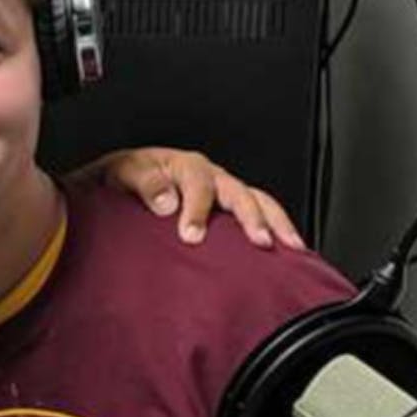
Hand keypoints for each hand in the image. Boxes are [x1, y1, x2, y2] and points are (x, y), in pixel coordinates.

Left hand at [78, 147, 304, 249]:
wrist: (127, 179)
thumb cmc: (128, 176)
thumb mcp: (125, 172)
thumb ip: (144, 183)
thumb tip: (167, 203)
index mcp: (185, 166)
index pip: (198, 185)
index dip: (197, 210)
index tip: (192, 235)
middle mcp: (211, 176)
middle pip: (239, 192)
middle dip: (252, 217)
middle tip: (259, 241)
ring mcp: (224, 191)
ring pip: (258, 200)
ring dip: (276, 222)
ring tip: (291, 246)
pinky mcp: (230, 207)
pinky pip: (260, 213)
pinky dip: (277, 228)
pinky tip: (288, 250)